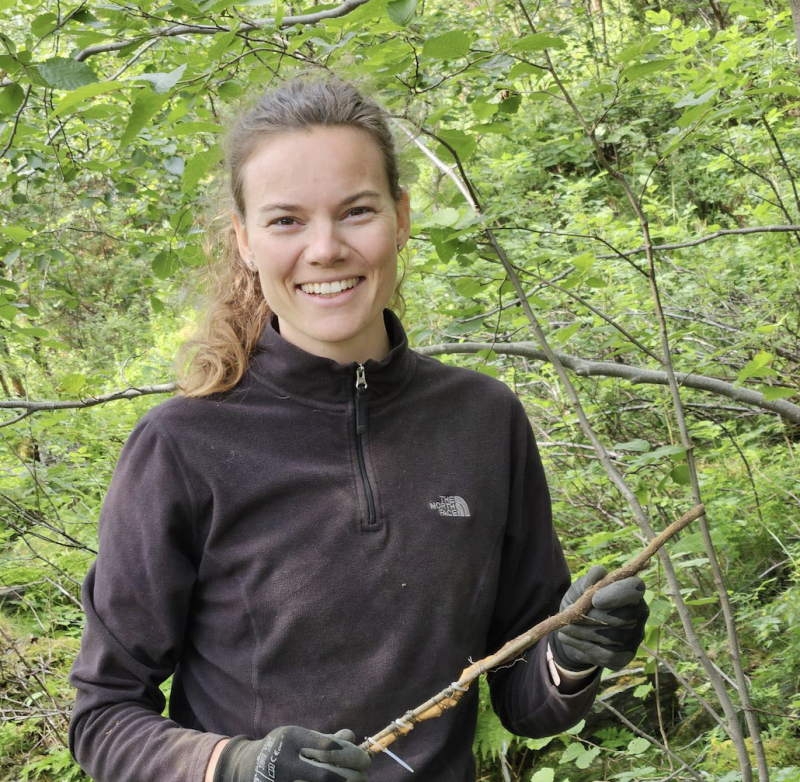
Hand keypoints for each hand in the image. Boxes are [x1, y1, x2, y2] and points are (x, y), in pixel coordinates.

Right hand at [213, 726, 369, 781]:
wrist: (246, 768)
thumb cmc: (282, 748)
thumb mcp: (299, 736)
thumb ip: (324, 738)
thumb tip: (351, 737)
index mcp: (290, 738)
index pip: (325, 747)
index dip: (348, 755)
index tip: (363, 759)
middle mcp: (284, 762)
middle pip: (325, 775)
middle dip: (351, 777)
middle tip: (364, 774)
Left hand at [551, 565, 647, 671]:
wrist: (571, 628)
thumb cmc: (580, 602)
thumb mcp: (580, 589)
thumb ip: (590, 581)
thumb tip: (599, 571)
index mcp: (631, 591)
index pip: (635, 588)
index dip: (617, 594)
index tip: (595, 599)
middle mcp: (639, 614)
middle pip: (623, 617)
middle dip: (593, 616)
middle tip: (570, 614)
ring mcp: (634, 637)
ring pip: (613, 637)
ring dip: (584, 631)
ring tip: (564, 626)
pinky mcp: (625, 656)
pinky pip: (607, 654)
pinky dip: (583, 646)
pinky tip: (567, 637)